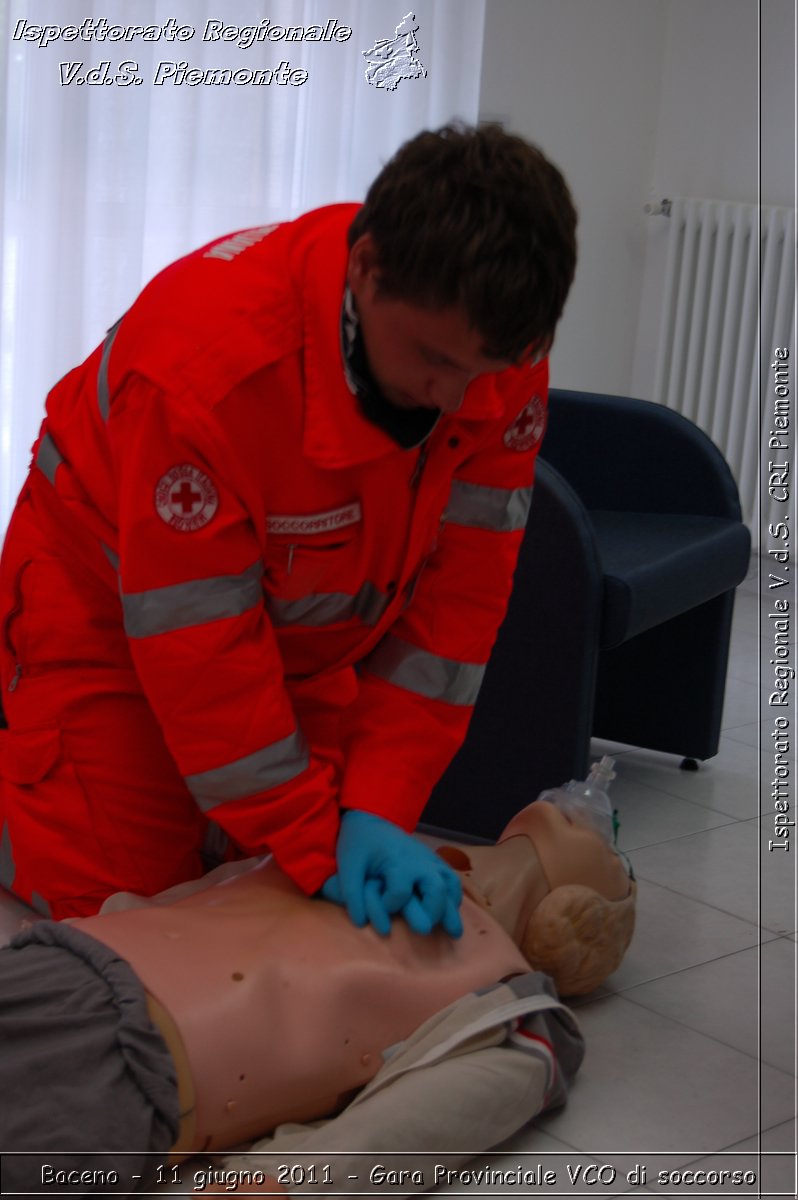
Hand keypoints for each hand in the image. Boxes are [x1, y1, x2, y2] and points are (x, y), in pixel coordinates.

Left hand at [320, 810, 462, 938]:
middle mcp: (419, 860)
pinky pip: (452, 879)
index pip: (400, 892)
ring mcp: (430, 859)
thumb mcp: (348, 866)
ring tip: (448, 929)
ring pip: (451, 884)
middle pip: (437, 889)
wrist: (371, 819)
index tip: (381, 905)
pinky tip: (446, 910)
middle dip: (433, 913)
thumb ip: (352, 894)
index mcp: (397, 861)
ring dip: (450, 907)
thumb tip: (361, 923)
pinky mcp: (434, 860)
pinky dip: (452, 896)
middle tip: (424, 929)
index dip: (389, 905)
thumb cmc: (359, 844)